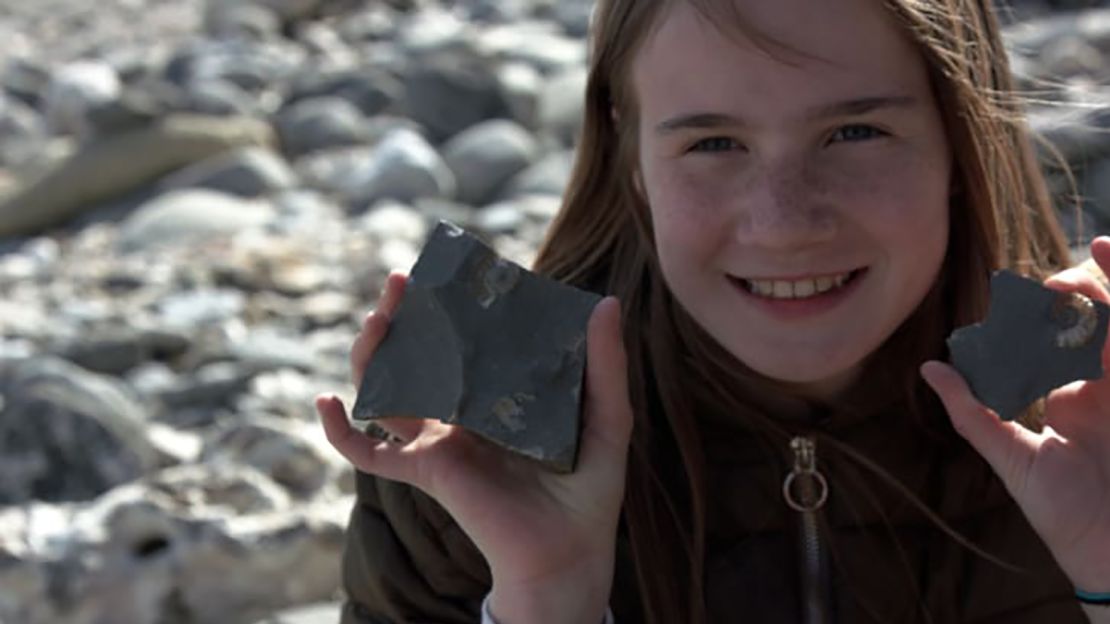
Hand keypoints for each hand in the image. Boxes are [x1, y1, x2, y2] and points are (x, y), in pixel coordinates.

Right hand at [315, 272, 633, 623]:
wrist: (568, 552)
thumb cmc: (589, 489)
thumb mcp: (605, 418)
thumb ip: (605, 365)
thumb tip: (608, 302)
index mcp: (499, 396)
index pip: (466, 342)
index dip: (449, 307)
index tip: (446, 269)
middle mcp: (463, 414)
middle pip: (418, 357)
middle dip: (404, 317)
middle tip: (402, 280)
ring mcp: (438, 441)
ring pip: (387, 393)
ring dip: (370, 355)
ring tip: (376, 319)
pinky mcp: (425, 471)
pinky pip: (367, 454)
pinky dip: (339, 432)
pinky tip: (324, 402)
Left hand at [921, 236, 1109, 592]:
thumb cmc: (1063, 512)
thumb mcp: (1012, 458)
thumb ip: (973, 412)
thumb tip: (930, 370)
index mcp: (1072, 394)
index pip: (1062, 336)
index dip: (1051, 305)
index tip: (1028, 290)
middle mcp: (1107, 385)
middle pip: (1102, 317)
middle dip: (1086, 286)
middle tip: (1058, 282)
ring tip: (1100, 257)